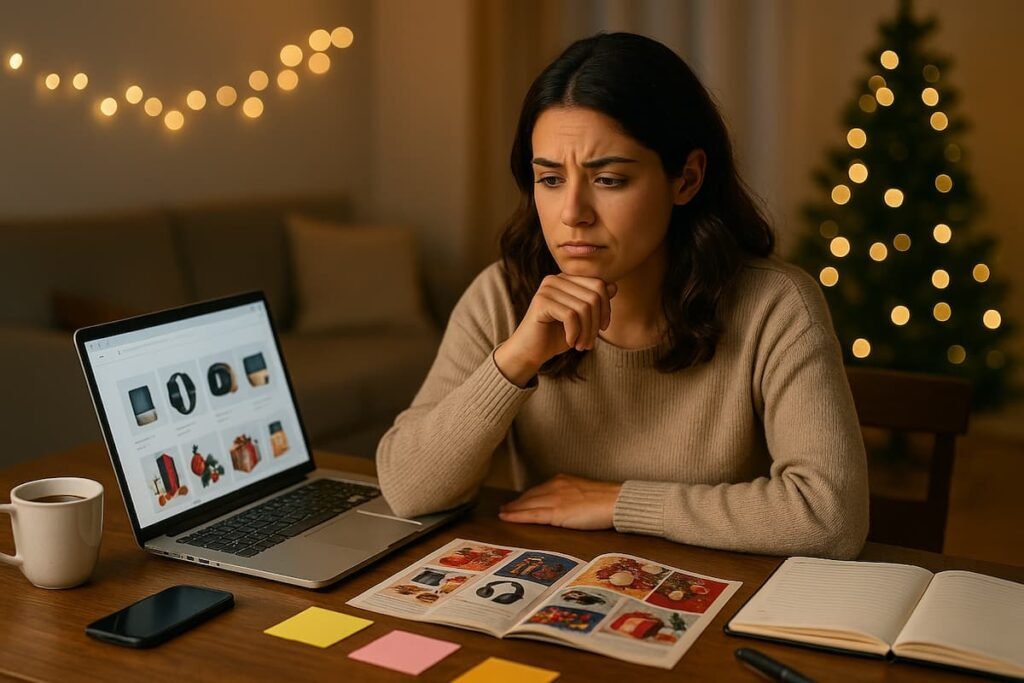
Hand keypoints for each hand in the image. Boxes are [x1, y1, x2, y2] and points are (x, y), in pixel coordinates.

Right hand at [494, 274, 616, 385]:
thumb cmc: (556, 335)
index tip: (602, 329)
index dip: (607, 308)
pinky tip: (570, 342)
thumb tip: (614, 286)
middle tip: (590, 343)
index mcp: (567, 279)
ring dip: (587, 332)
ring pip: (584, 307)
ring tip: (581, 345)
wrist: (530, 352)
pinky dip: (575, 333)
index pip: (600, 284)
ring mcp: (547, 288)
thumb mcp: (582, 319)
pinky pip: (571, 316)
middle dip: (597, 323)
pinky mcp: (541, 302)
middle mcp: (556, 279)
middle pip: (594, 295)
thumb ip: (595, 302)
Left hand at [498, 474, 622, 529]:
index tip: (517, 501)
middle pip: (529, 496)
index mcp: (562, 481)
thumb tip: (568, 505)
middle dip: (516, 503)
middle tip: (504, 509)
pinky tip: (506, 517)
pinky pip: (532, 514)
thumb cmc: (607, 499)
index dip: (526, 497)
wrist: (616, 501)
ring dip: (513, 509)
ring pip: (527, 504)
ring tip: (503, 514)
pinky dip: (517, 516)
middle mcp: (555, 486)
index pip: (538, 490)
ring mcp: (554, 498)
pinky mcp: (556, 512)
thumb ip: (572, 496)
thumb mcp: (585, 492)